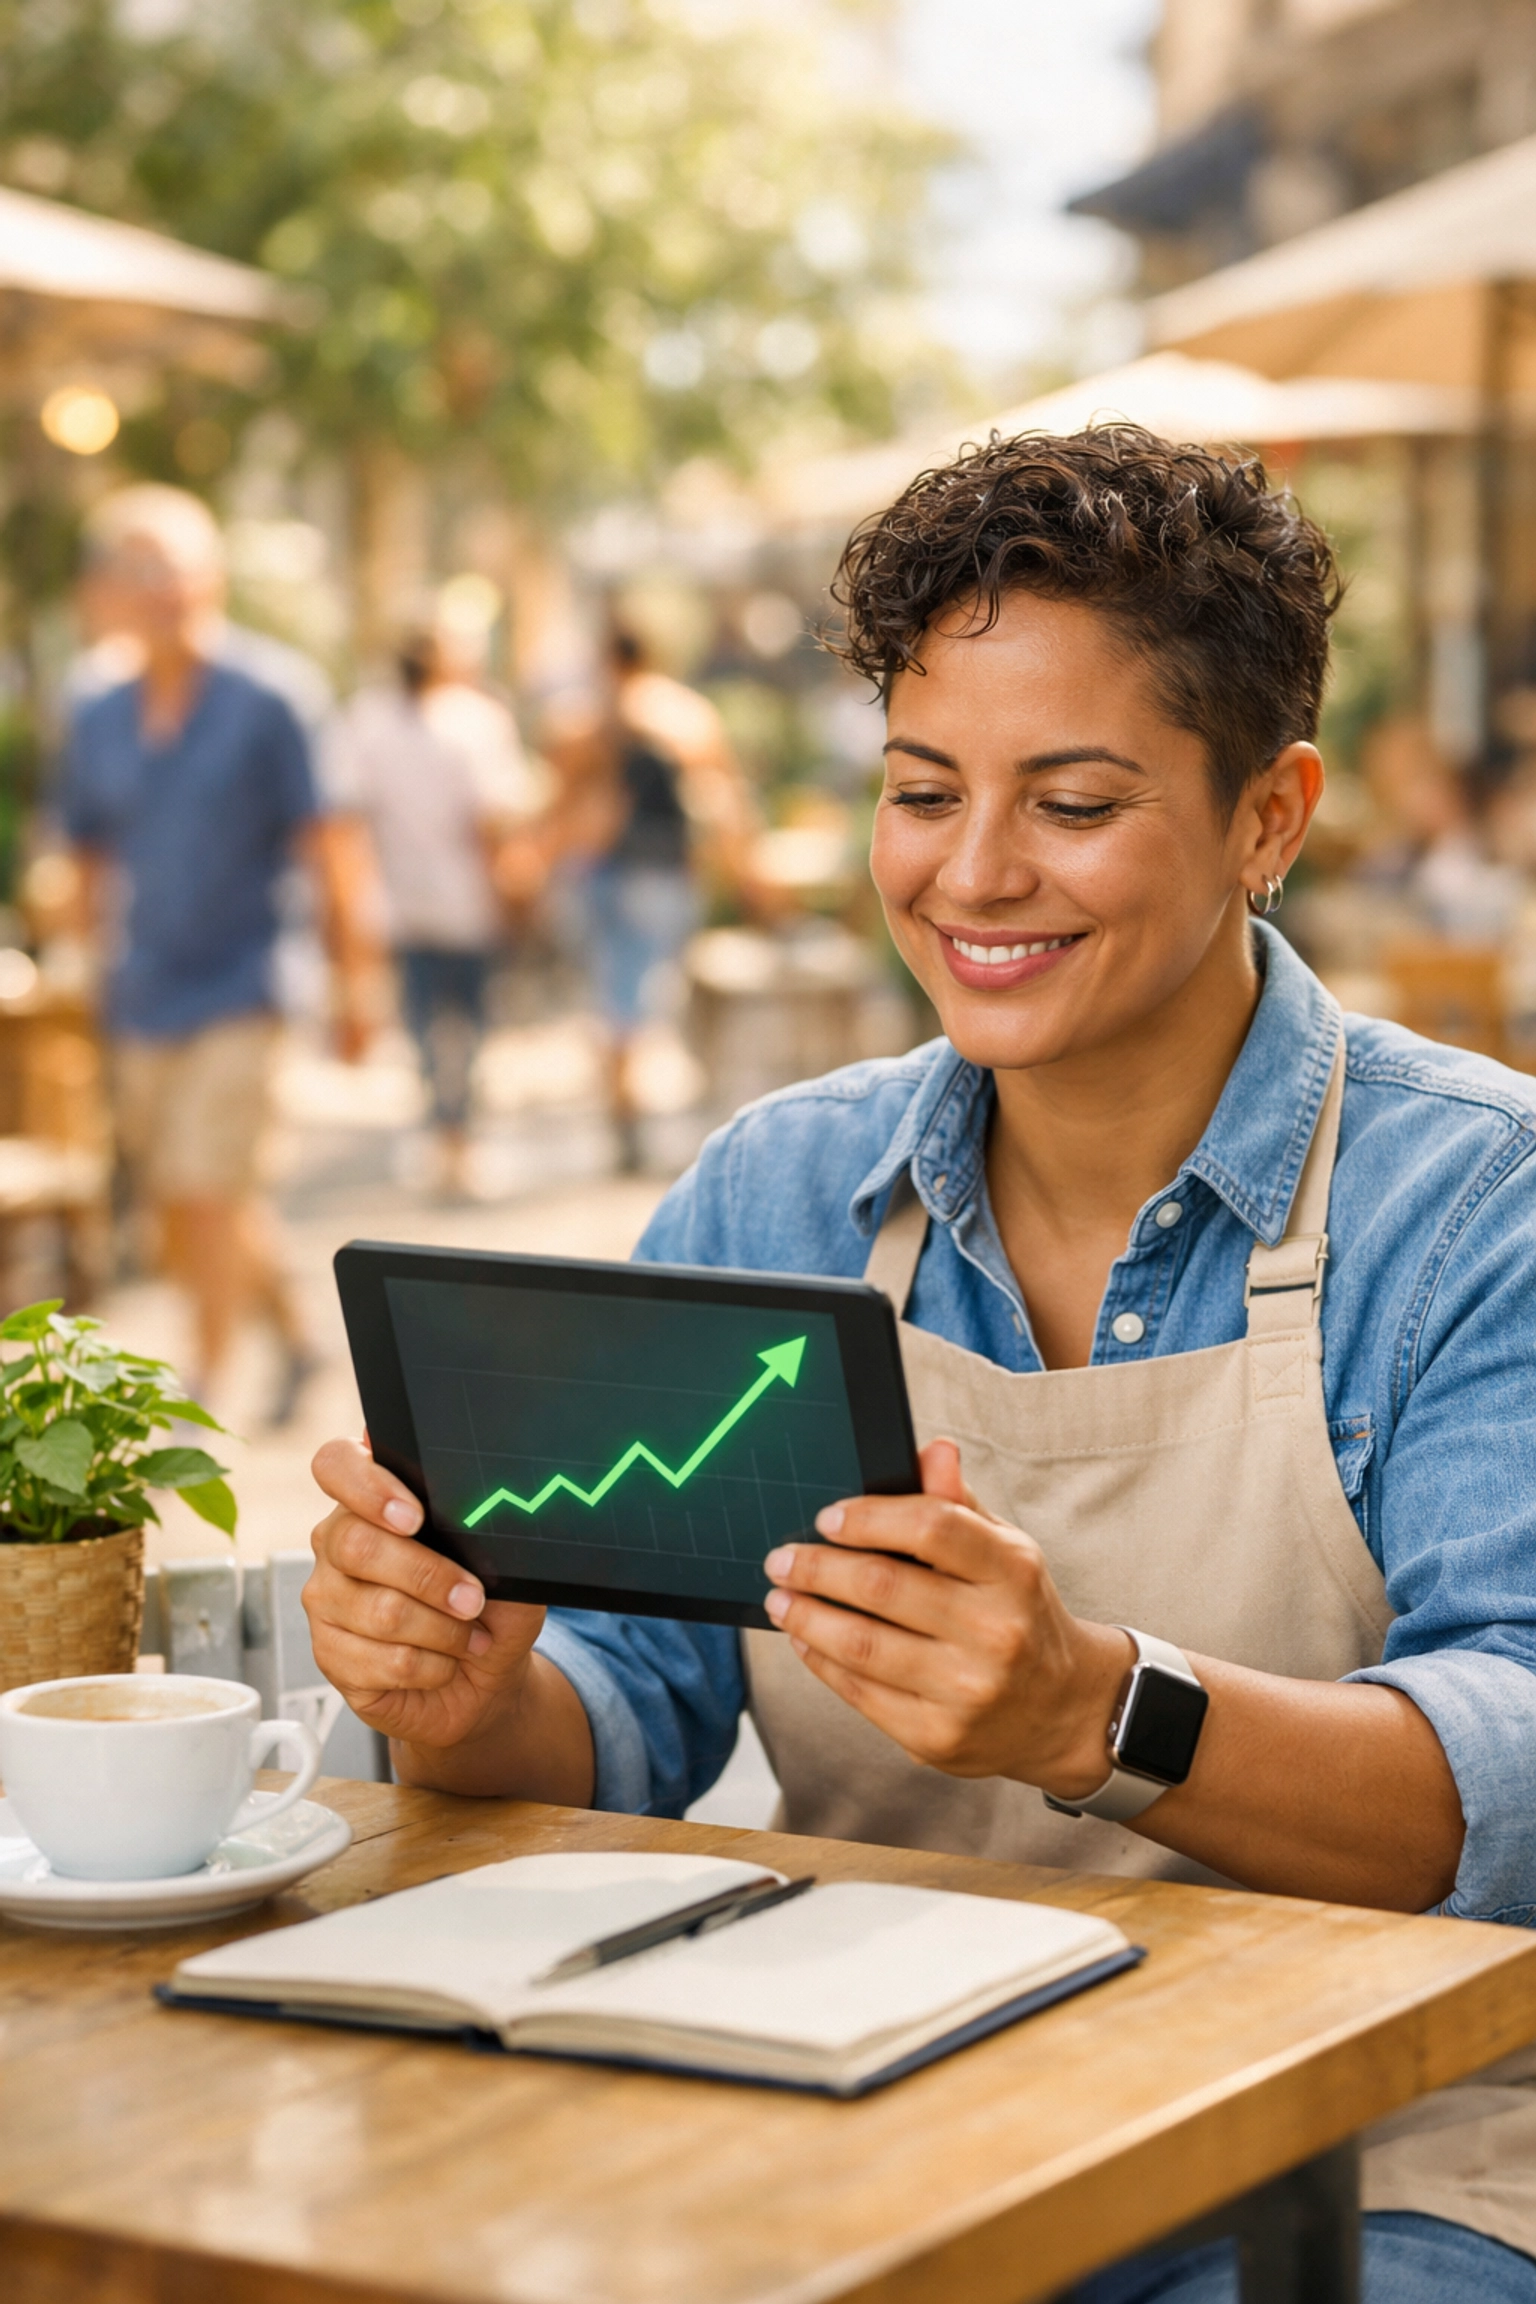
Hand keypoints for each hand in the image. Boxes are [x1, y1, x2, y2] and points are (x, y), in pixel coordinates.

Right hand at [304, 1439, 544, 1751]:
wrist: (485, 1674)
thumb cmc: (491, 1605)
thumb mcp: (504, 1561)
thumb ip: (487, 1528)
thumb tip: (490, 1510)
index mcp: (372, 1500)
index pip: (337, 1465)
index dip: (368, 1487)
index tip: (415, 1516)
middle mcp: (337, 1543)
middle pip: (358, 1545)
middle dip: (431, 1576)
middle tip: (473, 1598)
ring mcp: (326, 1599)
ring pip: (379, 1611)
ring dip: (443, 1630)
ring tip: (471, 1637)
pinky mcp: (330, 1655)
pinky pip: (381, 1662)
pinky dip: (432, 1666)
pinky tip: (445, 1663)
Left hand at [762, 1439, 1129, 1801]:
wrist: (1062, 1709)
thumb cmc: (1018, 1612)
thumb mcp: (1005, 1551)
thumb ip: (959, 1504)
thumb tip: (933, 1449)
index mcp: (1013, 1571)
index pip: (932, 1526)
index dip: (869, 1517)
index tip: (827, 1518)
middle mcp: (995, 1631)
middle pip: (882, 1586)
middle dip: (817, 1568)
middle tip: (781, 1558)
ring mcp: (966, 1690)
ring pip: (860, 1644)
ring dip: (805, 1617)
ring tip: (781, 1598)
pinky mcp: (937, 1738)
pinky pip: (860, 1693)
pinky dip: (821, 1662)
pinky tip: (806, 1641)